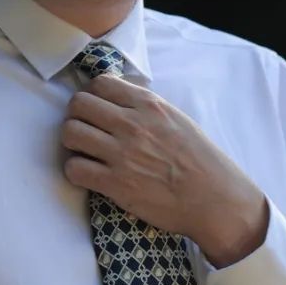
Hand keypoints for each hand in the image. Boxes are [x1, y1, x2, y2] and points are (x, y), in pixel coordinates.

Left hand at [62, 75, 268, 267]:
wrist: (215, 200)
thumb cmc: (201, 161)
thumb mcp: (177, 120)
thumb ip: (146, 108)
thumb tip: (118, 102)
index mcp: (149, 105)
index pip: (100, 83)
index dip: (92, 96)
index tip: (96, 109)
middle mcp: (132, 124)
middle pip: (78, 105)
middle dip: (77, 116)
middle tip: (85, 130)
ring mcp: (121, 154)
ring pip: (70, 133)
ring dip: (72, 142)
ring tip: (85, 152)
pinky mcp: (115, 184)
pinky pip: (74, 168)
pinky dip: (75, 171)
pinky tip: (88, 174)